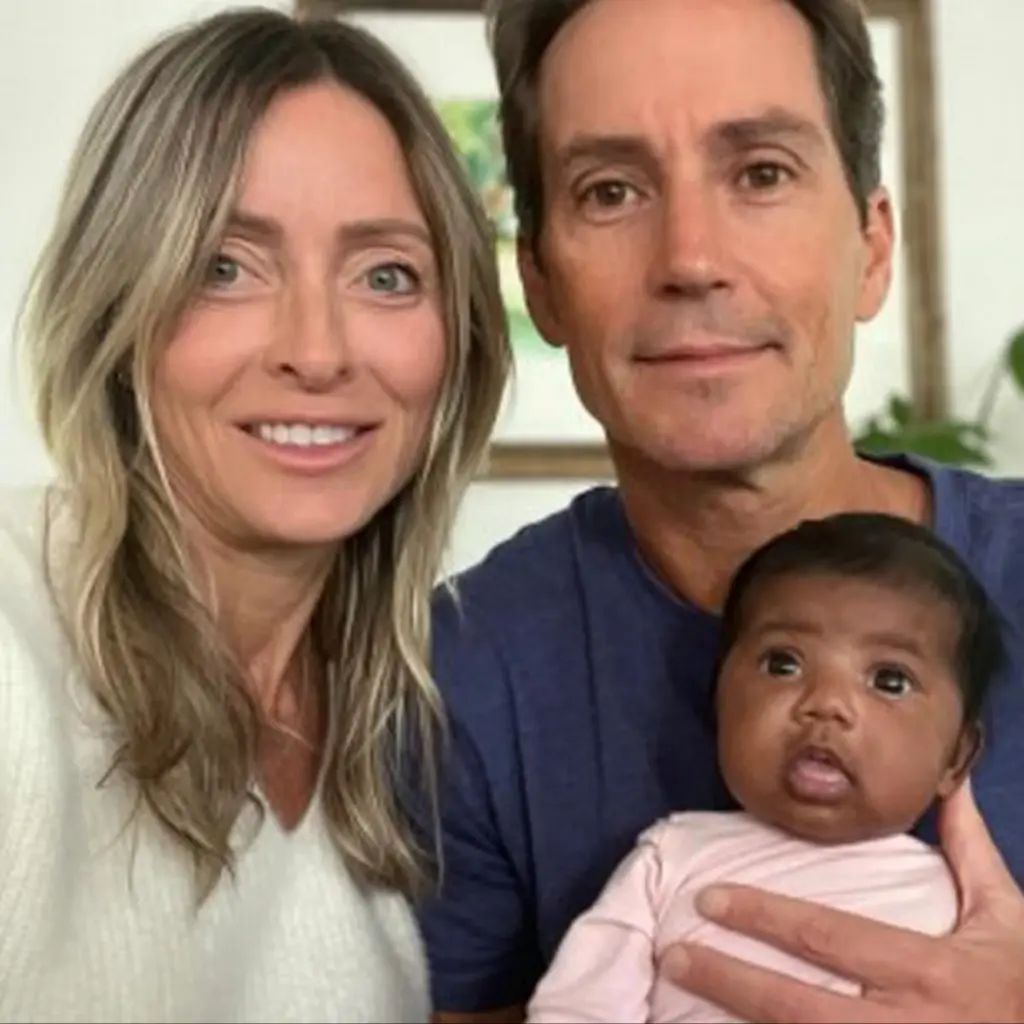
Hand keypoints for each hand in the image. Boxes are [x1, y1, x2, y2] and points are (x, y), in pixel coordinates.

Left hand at [661, 780, 1023, 1021]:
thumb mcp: (1006, 918)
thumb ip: (970, 852)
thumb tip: (948, 785)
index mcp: (925, 971)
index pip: (825, 936)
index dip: (762, 916)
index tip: (710, 898)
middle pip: (795, 1005)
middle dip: (729, 979)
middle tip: (675, 954)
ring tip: (685, 999)